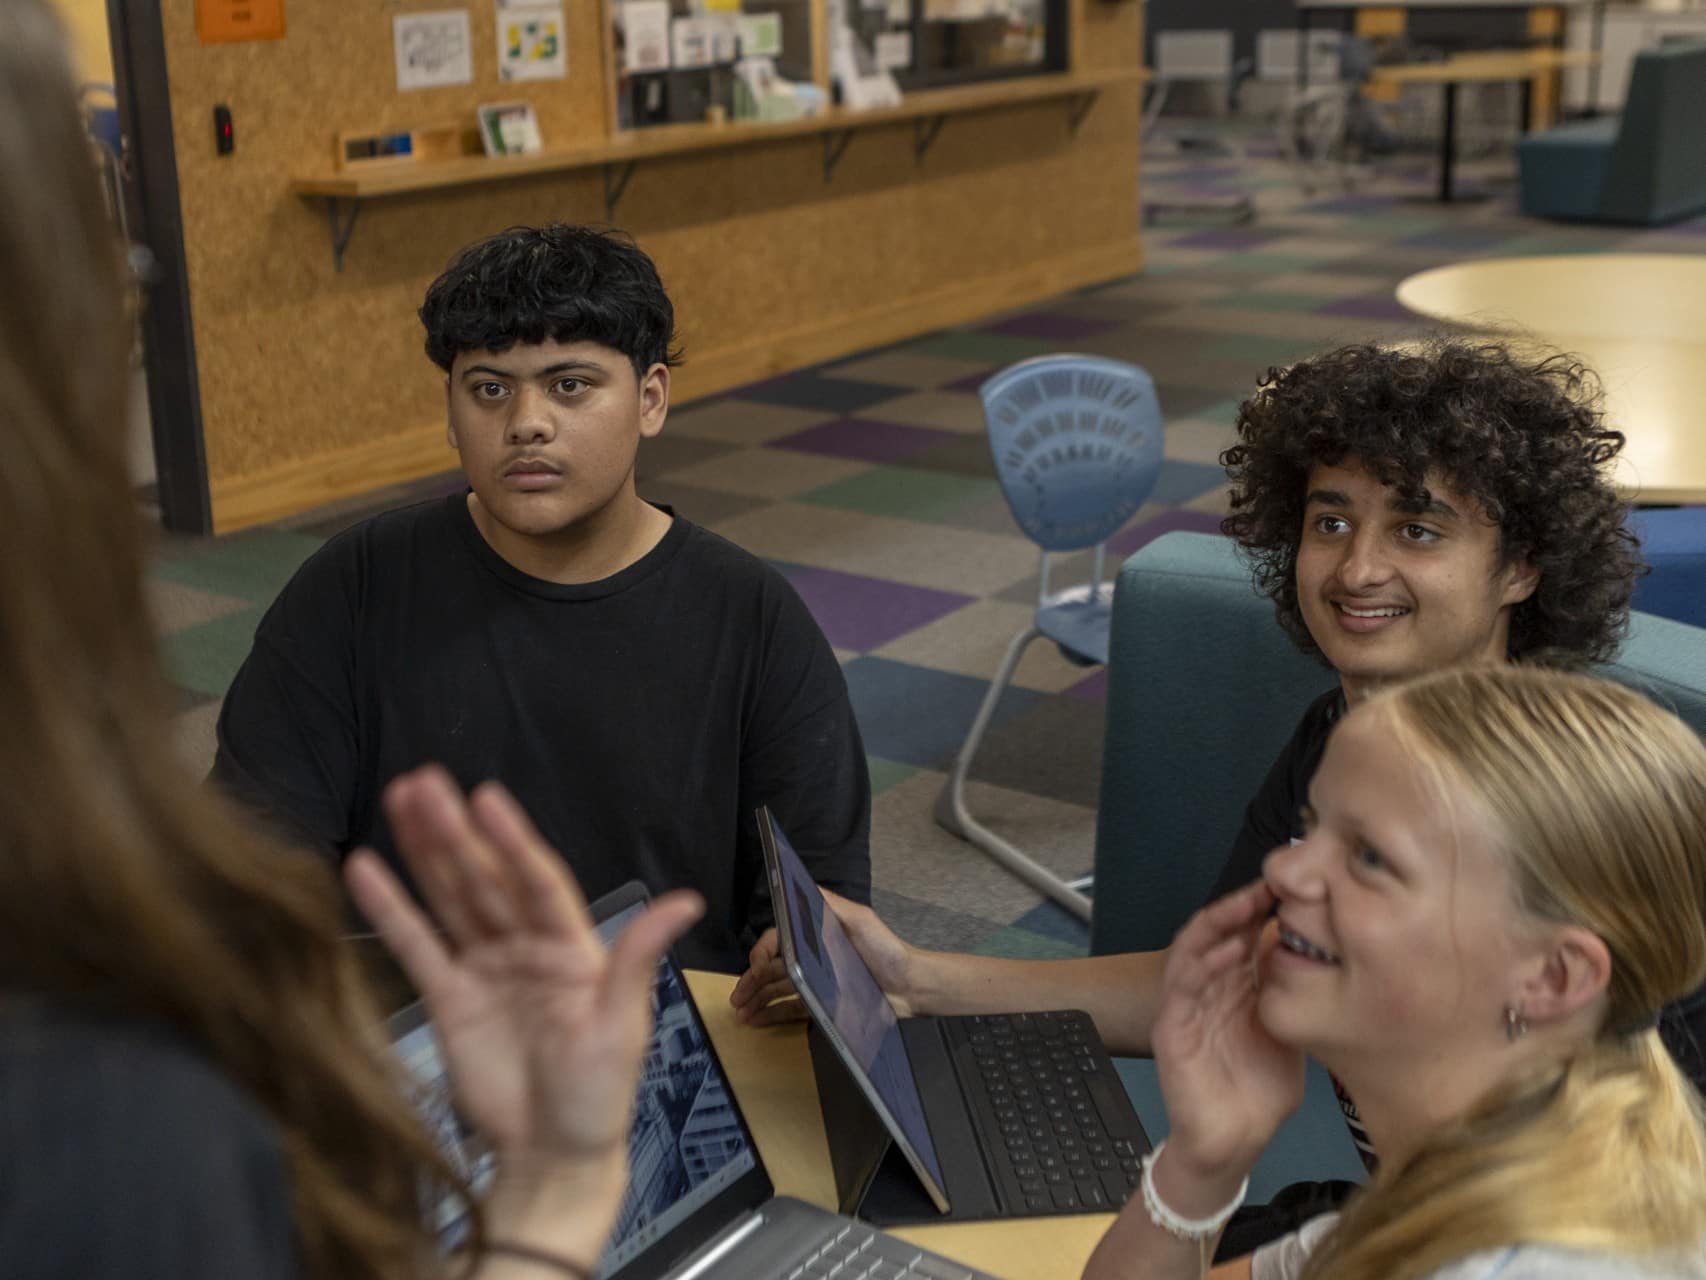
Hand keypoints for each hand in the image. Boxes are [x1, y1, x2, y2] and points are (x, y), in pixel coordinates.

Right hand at [344, 766, 702, 1178]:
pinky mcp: (450, 999)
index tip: (486, 797)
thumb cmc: (599, 1094)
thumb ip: (638, 958)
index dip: (511, 839)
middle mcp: (526, 947)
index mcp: (572, 946)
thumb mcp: (622, 1024)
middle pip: (486, 878)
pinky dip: (391, 909)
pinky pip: (417, 946)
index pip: (537, 880)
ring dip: (424, 851)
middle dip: (455, 831)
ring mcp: (486, 969)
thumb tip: (686, 901)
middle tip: (423, 783)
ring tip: (397, 799)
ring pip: (450, 897)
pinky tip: (364, 869)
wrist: (552, 1154)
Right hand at [730, 890, 915, 1024]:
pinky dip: (773, 1013)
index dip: (762, 952)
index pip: (778, 939)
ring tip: (741, 1014)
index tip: (753, 968)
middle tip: (735, 998)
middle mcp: (812, 955)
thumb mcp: (861, 920)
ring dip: (757, 999)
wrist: (910, 986)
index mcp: (816, 932)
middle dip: (751, 981)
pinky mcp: (821, 1003)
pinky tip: (757, 1020)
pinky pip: (792, 1008)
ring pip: (777, 989)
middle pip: (772, 967)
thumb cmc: (886, 949)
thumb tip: (800, 887)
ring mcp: (815, 981)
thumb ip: (831, 905)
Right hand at [1151, 880, 1303, 1180]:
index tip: (1295, 887)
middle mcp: (1208, 989)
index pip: (1243, 934)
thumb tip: (1321, 952)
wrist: (1232, 1144)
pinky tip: (1231, 949)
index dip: (1264, 909)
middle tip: (1273, 883)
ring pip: (1194, 948)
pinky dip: (1204, 962)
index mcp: (1235, 988)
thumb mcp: (1290, 1034)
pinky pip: (1183, 986)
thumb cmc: (1260, 1093)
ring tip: (1249, 902)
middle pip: (1217, 932)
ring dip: (1219, 922)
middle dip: (1242, 904)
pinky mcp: (1171, 1027)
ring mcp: (1186, 1006)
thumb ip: (1295, 997)